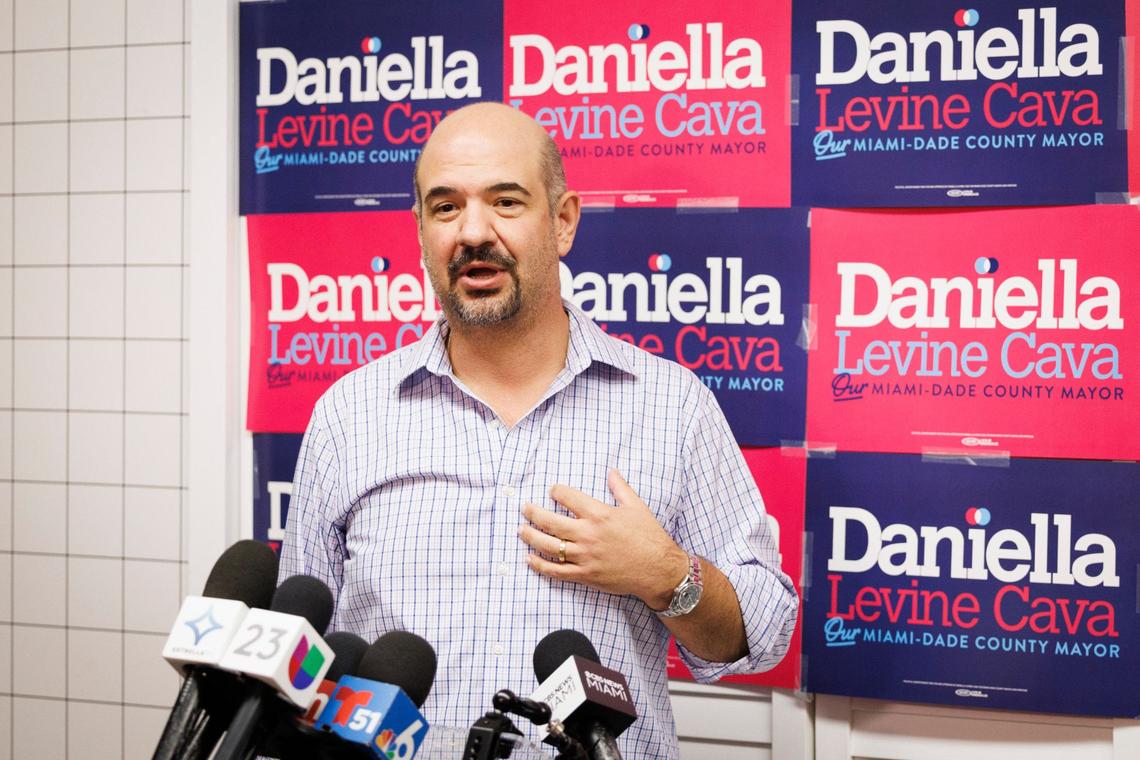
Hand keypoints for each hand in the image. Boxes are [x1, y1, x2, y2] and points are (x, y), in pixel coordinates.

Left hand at [518, 469, 687, 607]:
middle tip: (525, 509)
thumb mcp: (637, 507)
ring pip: (549, 546)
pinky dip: (540, 565)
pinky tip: (530, 559)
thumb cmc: (649, 537)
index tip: (553, 491)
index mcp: (599, 514)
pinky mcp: (585, 575)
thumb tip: (612, 471)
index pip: (567, 497)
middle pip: (550, 522)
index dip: (556, 491)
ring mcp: (585, 556)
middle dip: (533, 513)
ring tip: (521, 530)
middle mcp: (588, 534)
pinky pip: (557, 571)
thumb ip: (621, 488)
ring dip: (531, 537)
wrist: (658, 570)